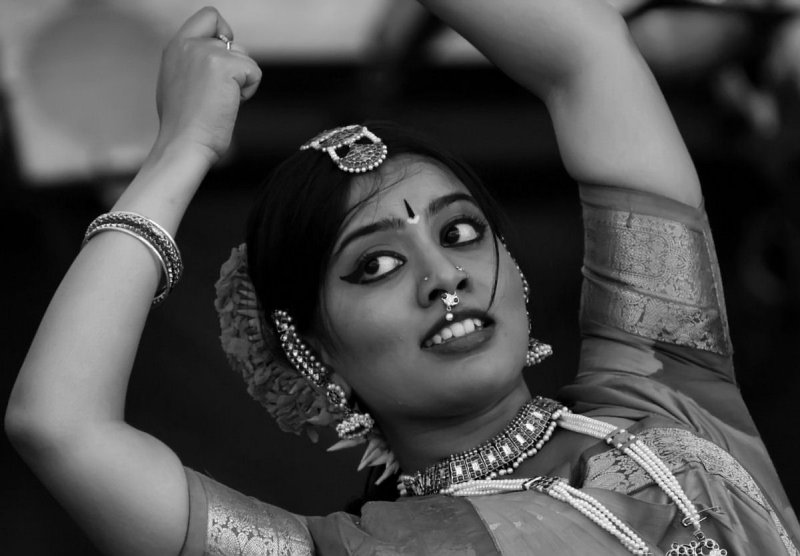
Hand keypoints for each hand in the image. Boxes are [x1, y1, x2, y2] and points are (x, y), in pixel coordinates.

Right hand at [153, 8, 261, 164]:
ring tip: (219, 101)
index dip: (223, 31)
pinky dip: (249, 90)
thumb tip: (218, 56)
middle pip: (232, 41)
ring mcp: (206, 52)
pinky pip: (255, 72)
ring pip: (244, 57)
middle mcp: (189, 44)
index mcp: (175, 47)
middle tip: (218, 93)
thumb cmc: (184, 124)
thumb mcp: (179, 82)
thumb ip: (194, 62)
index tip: (226, 54)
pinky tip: (229, 104)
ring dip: (241, 81)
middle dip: (234, 67)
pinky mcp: (225, 65)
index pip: (208, 17)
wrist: (184, 143)